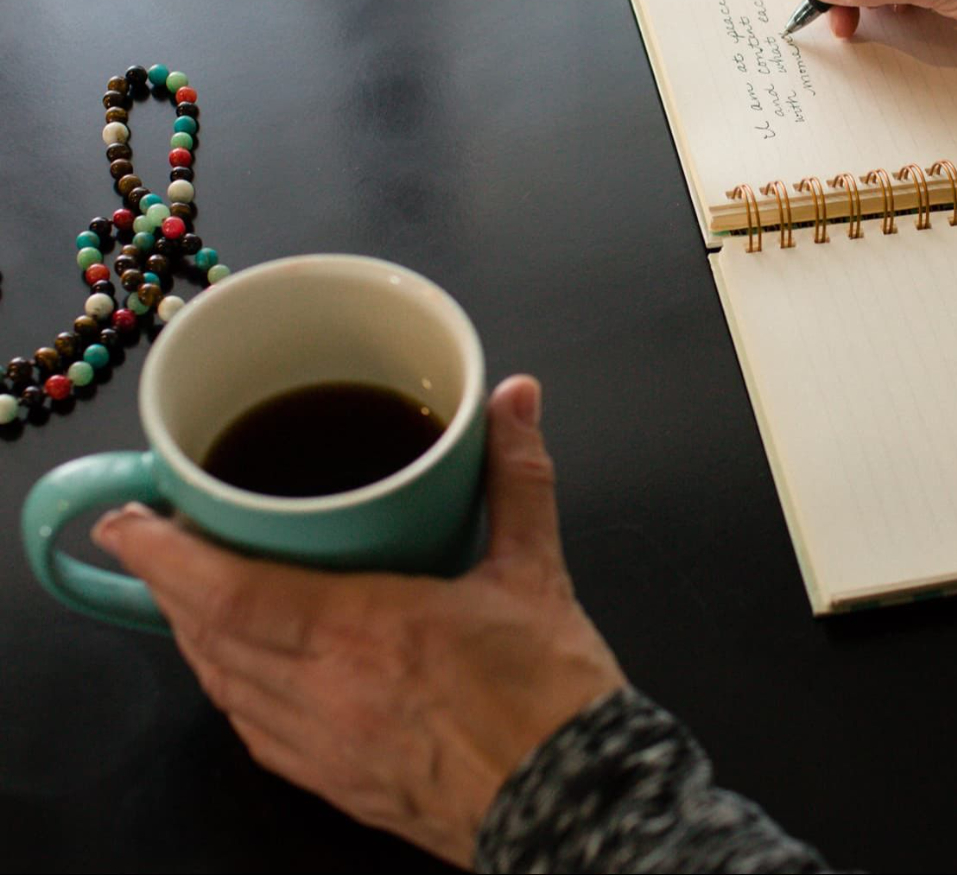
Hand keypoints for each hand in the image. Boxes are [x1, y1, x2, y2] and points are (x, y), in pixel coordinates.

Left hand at [92, 376, 624, 869]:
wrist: (575, 804)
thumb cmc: (550, 699)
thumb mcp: (536, 569)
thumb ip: (517, 475)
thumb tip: (514, 401)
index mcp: (365, 634)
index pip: (229, 593)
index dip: (166, 557)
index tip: (131, 522)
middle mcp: (326, 695)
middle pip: (208, 636)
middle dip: (168, 583)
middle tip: (155, 538)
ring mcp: (323, 747)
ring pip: (223, 686)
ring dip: (193, 634)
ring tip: (190, 590)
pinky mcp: (337, 783)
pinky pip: (253, 731)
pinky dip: (231, 688)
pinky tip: (243, 669)